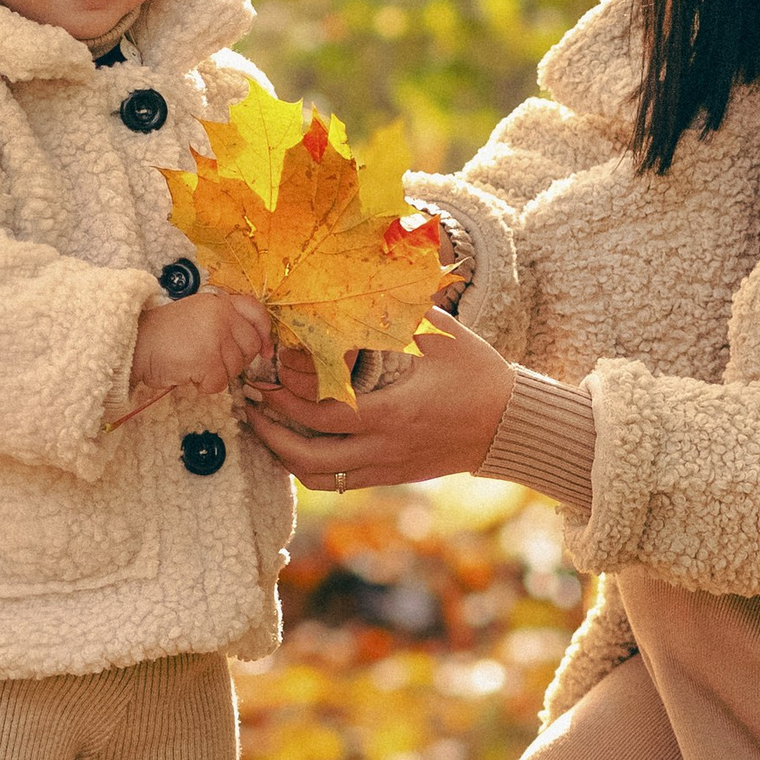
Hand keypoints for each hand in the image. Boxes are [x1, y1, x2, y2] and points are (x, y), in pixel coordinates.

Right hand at [126, 289, 273, 412]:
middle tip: (211, 362)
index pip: (257, 312)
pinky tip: (188, 374)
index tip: (265, 350)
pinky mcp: (207, 358)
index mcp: (219, 301)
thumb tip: (260, 347)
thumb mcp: (197, 315)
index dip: (264, 333)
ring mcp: (215, 336)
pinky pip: (220, 383)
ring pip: (235, 368)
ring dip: (216, 374)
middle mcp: (221, 314)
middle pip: (250, 347)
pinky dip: (204, 385)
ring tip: (192, 364)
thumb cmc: (163, 335)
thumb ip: (225, 323)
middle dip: (235, 361)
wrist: (134, 345)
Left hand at [241, 308, 514, 491]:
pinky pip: (336, 482)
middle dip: (270, 430)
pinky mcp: (389, 476)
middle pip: (308, 456)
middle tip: (250, 402)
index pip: (323, 413)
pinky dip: (308, 466)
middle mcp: (384, 448)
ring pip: (317, 477)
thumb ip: (401, 310)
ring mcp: (385, 467)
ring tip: (263, 426)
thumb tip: (366, 277)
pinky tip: (295, 442)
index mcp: (394, 413)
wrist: (509, 424)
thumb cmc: (476, 374)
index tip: (267, 372)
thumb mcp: (442, 335)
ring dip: (283, 453)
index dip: (288, 395)